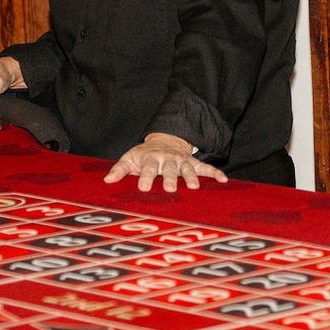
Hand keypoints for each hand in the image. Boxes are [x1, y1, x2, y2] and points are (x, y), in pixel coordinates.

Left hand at [104, 133, 228, 192]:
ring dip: (191, 177)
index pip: (148, 169)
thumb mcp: (130, 159)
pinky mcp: (193, 163)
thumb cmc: (144, 155)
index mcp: (150, 159)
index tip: (143, 188)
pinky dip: (215, 173)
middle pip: (169, 169)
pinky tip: (223, 180)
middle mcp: (167, 159)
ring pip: (187, 169)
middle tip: (170, 188)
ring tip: (194, 187)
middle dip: (170, 178)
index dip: (146, 178)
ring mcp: (181, 161)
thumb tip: (106, 182)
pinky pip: (205, 167)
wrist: (164, 140)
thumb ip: (119, 170)